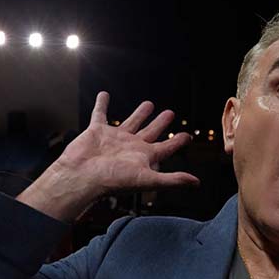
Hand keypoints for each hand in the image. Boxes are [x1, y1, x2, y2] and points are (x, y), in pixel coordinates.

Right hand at [17, 91, 198, 220]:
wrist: (82, 176)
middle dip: (161, 124)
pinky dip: (102, 104)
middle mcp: (131, 147)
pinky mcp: (97, 131)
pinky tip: (104, 94)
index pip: (166, 147)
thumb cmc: (112, 180)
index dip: (177, 142)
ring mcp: (115, 138)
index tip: (188, 136)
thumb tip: (196, 183)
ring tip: (149, 104)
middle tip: (170, 113)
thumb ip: (172, 180)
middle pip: (150, 132)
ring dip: (139, 113)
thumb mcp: (147, 179)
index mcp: (144, 157)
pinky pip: (100, 114)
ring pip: (131, 122)